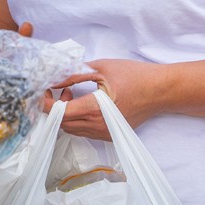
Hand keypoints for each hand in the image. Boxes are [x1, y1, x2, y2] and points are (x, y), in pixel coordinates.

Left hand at [44, 59, 168, 140]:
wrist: (161, 91)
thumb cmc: (134, 75)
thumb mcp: (100, 68)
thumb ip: (72, 74)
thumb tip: (52, 78)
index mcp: (95, 109)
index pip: (59, 112)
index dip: (45, 102)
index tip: (43, 89)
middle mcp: (98, 126)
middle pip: (62, 123)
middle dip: (54, 106)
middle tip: (61, 88)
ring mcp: (104, 134)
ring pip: (71, 129)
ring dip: (65, 113)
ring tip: (72, 93)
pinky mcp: (109, 136)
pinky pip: (83, 131)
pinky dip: (76, 119)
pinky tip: (83, 103)